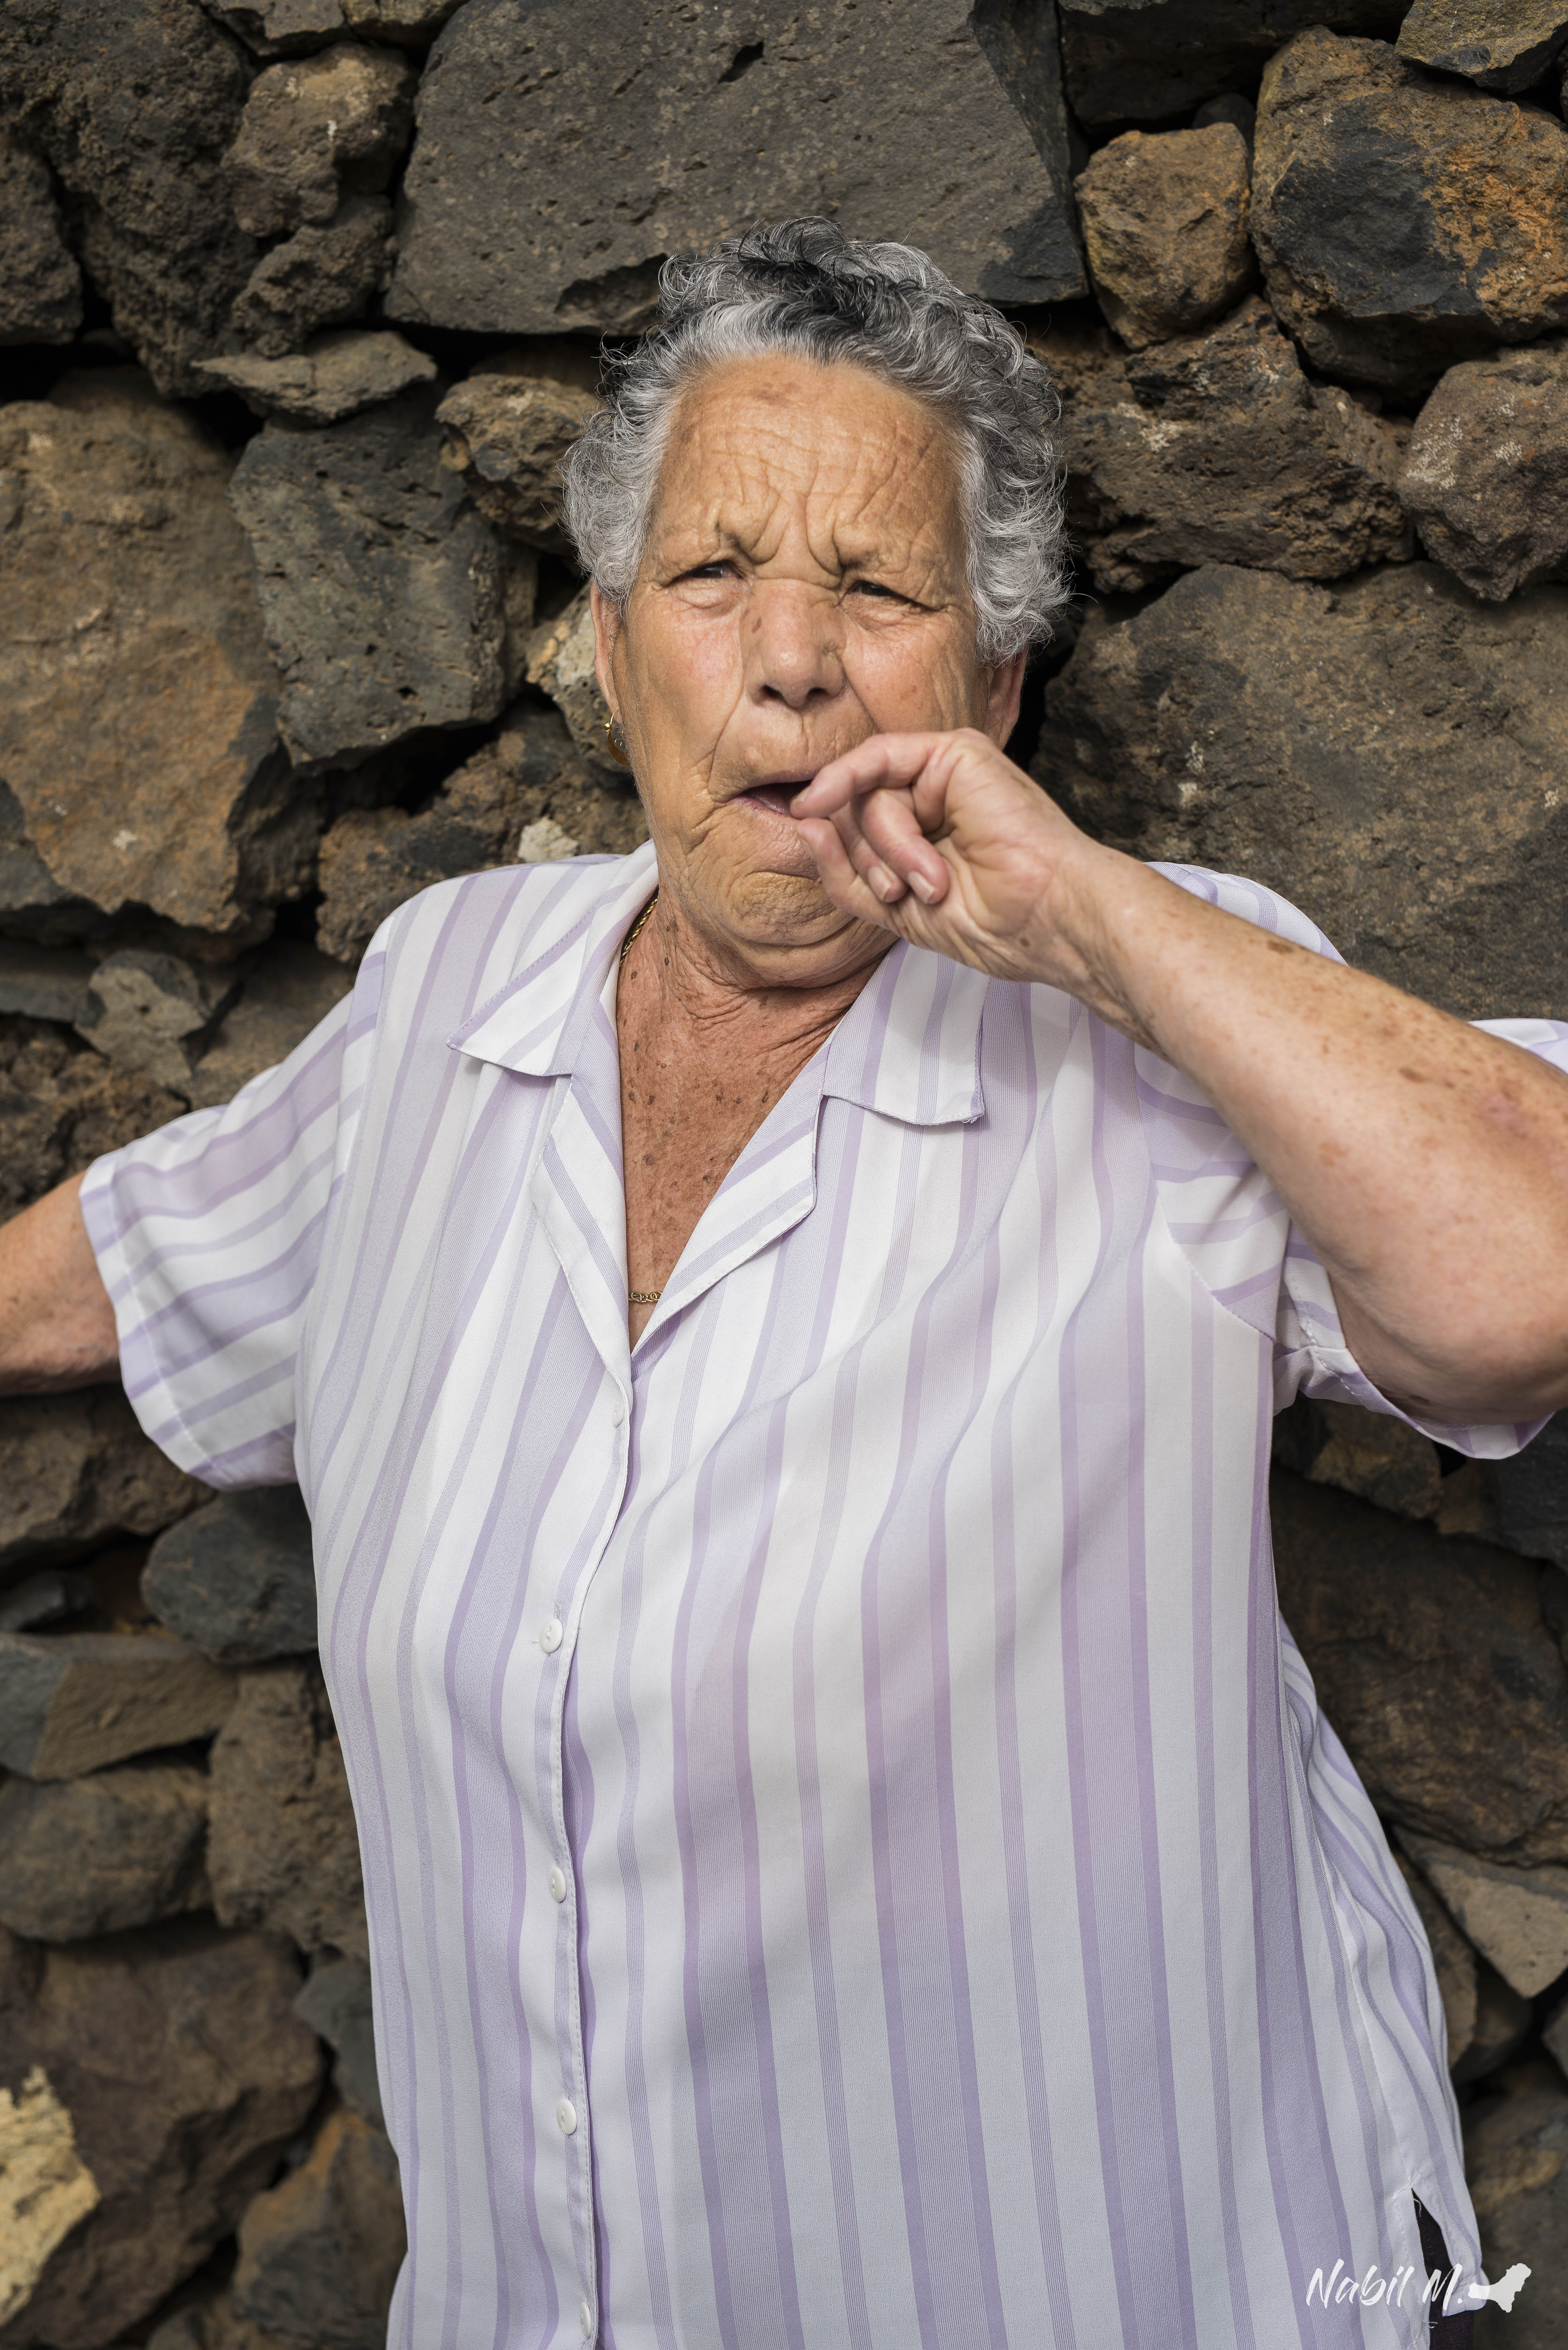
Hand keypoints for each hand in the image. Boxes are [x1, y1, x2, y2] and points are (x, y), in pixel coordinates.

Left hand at [791, 727, 1138, 1006]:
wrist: (1045, 919)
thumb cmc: (990, 924)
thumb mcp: (893, 909)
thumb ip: (844, 872)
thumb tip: (803, 823)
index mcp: (925, 833)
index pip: (853, 832)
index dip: (842, 858)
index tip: (868, 891)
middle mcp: (932, 797)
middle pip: (853, 813)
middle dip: (867, 859)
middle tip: (906, 893)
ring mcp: (943, 772)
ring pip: (865, 795)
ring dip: (888, 848)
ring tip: (933, 880)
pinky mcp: (954, 752)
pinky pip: (876, 759)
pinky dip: (849, 783)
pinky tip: (824, 802)